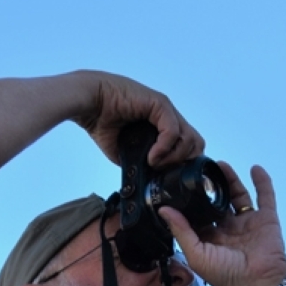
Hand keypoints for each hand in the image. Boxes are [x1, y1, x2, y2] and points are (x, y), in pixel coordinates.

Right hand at [73, 71, 203, 166]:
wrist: (89, 104)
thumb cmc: (103, 124)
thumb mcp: (127, 153)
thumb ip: (144, 164)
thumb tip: (153, 181)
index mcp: (163, 126)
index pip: (189, 147)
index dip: (183, 164)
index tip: (167, 176)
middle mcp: (168, 116)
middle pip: (196, 144)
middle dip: (184, 163)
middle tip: (164, 171)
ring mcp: (166, 109)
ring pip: (189, 138)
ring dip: (174, 158)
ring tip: (154, 163)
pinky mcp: (159, 104)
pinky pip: (172, 131)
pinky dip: (164, 149)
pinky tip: (151, 157)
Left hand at [159, 163, 285, 285]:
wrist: (260, 284)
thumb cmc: (227, 276)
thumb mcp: (197, 255)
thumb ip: (181, 231)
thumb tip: (164, 210)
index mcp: (210, 241)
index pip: (197, 216)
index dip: (189, 202)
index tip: (179, 183)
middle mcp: (228, 230)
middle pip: (216, 202)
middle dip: (209, 187)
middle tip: (200, 169)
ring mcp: (247, 224)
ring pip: (237, 196)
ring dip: (230, 180)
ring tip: (219, 165)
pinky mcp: (266, 220)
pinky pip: (265, 197)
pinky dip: (262, 182)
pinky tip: (254, 168)